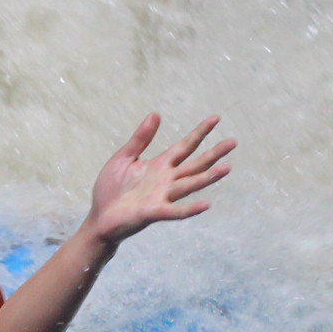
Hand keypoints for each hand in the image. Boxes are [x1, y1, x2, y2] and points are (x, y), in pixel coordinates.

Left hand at [82, 114, 233, 247]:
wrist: (99, 217)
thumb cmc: (111, 189)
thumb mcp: (124, 158)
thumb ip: (140, 139)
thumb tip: (155, 114)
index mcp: (160, 165)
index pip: (185, 146)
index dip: (200, 133)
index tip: (216, 118)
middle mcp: (166, 180)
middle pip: (195, 164)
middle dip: (214, 153)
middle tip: (233, 142)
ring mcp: (162, 196)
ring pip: (190, 184)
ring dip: (208, 177)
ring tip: (227, 168)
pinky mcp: (154, 212)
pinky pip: (175, 211)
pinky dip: (190, 209)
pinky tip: (206, 204)